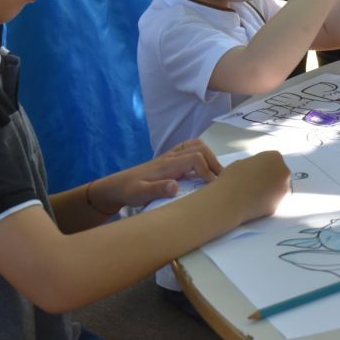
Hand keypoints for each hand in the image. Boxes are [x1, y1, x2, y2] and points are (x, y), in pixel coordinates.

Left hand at [93, 139, 222, 210]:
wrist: (118, 185)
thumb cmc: (129, 191)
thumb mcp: (140, 194)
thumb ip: (157, 190)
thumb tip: (175, 186)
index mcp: (166, 164)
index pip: (194, 158)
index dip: (207, 170)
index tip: (212, 186)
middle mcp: (171, 157)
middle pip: (199, 148)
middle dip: (213, 162)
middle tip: (221, 180)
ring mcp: (171, 156)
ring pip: (196, 145)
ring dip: (209, 156)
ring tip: (216, 174)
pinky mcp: (170, 159)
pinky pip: (190, 149)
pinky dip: (202, 155)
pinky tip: (204, 170)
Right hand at [217, 151, 289, 223]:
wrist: (230, 201)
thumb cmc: (233, 178)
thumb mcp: (242, 162)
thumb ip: (255, 165)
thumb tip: (257, 171)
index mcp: (275, 157)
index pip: (271, 159)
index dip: (260, 165)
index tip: (252, 170)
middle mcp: (284, 172)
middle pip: (278, 173)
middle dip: (268, 177)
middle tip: (253, 182)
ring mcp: (284, 190)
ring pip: (277, 188)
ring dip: (268, 190)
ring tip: (251, 193)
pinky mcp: (278, 205)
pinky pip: (272, 201)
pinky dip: (265, 202)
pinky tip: (252, 202)